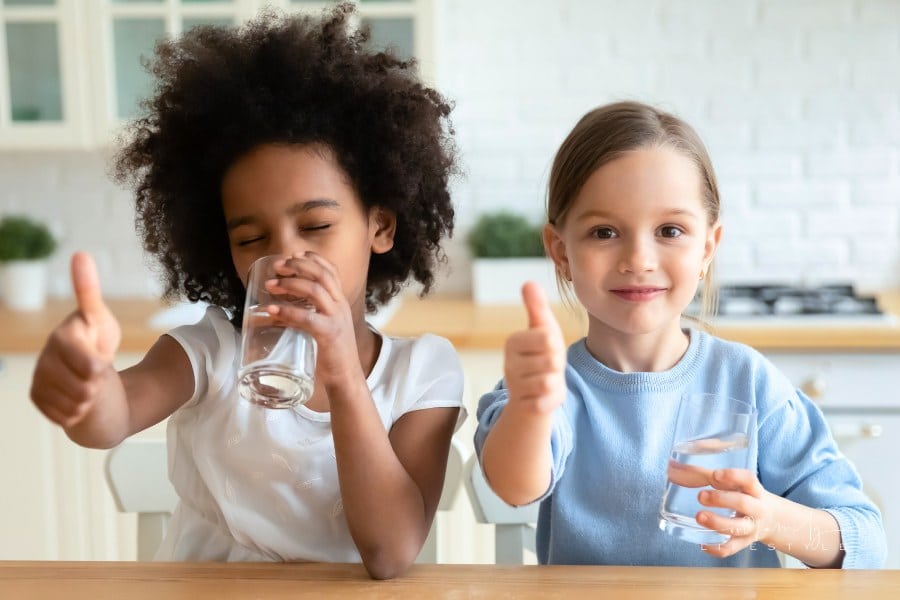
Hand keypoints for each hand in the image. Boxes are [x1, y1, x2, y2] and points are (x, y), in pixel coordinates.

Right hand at [30, 252, 121, 427]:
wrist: (89, 371)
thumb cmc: (97, 341)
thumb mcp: (100, 318)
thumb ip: (88, 291)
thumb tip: (80, 254)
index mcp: (62, 337)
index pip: (92, 366)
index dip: (102, 367)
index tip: (102, 359)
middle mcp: (44, 357)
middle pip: (85, 389)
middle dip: (97, 385)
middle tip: (95, 373)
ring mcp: (38, 379)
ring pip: (75, 405)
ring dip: (88, 400)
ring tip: (86, 384)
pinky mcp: (37, 398)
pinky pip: (65, 417)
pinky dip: (76, 412)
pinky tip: (75, 397)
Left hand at [264, 252, 358, 387]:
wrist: (346, 376)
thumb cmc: (331, 353)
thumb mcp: (321, 327)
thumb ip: (302, 316)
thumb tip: (273, 312)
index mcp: (340, 302)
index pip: (331, 271)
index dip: (313, 259)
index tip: (294, 254)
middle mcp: (340, 306)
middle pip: (322, 275)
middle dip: (298, 266)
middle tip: (277, 266)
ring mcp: (336, 319)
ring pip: (315, 290)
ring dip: (290, 284)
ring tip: (271, 285)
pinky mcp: (329, 334)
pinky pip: (307, 318)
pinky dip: (287, 311)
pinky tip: (272, 310)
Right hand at [503, 281, 566, 413]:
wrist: (534, 392)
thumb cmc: (540, 354)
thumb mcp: (542, 328)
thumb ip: (536, 307)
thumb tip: (528, 282)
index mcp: (512, 342)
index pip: (547, 338)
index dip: (555, 344)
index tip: (547, 347)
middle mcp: (509, 364)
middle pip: (552, 361)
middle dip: (557, 364)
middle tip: (549, 365)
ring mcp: (515, 386)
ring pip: (550, 381)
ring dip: (556, 381)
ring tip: (547, 379)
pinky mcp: (524, 406)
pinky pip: (547, 400)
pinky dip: (553, 399)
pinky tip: (545, 395)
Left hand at [695, 468, 776, 557]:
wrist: (773, 520)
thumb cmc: (746, 496)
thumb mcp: (734, 484)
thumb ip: (708, 475)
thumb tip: (673, 466)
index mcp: (754, 490)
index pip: (749, 480)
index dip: (733, 476)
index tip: (715, 475)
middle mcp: (756, 509)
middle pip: (743, 503)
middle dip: (721, 499)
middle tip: (701, 496)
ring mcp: (752, 527)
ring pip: (738, 527)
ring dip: (718, 522)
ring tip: (699, 517)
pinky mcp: (745, 543)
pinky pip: (732, 548)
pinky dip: (718, 549)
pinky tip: (703, 545)